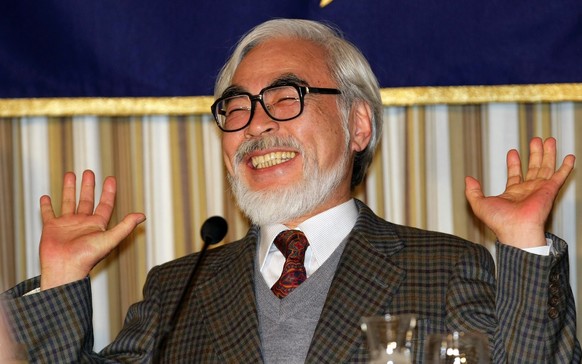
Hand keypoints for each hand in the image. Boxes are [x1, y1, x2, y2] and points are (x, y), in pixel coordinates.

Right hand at [39, 170, 145, 289]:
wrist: (65, 268)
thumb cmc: (87, 257)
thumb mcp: (110, 239)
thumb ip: (125, 226)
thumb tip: (142, 215)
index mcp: (97, 225)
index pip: (105, 204)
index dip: (109, 192)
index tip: (110, 178)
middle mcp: (82, 223)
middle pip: (86, 200)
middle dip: (88, 186)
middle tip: (89, 172)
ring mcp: (67, 225)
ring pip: (68, 202)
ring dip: (70, 189)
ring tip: (70, 174)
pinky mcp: (51, 228)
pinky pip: (49, 214)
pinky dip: (47, 206)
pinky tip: (46, 197)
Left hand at [465, 137, 574, 247]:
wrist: (515, 229)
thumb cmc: (499, 221)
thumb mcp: (479, 204)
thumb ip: (473, 191)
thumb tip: (468, 179)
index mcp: (513, 193)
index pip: (514, 174)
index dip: (513, 163)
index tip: (513, 152)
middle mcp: (528, 190)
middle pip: (533, 167)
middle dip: (534, 153)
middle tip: (535, 140)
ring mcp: (540, 189)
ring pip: (546, 167)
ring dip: (548, 153)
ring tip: (549, 140)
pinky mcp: (550, 190)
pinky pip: (560, 175)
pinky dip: (566, 166)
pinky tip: (570, 157)